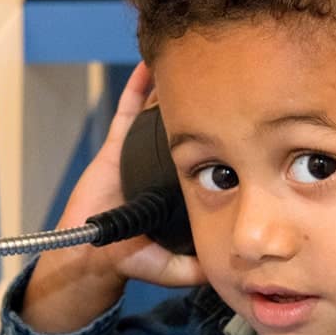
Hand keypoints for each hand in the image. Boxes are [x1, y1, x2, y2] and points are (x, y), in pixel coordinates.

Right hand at [23, 63, 204, 332]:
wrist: (88, 256)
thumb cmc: (127, 261)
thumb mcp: (169, 268)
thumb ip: (193, 268)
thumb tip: (224, 274)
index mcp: (179, 186)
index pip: (207, 155)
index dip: (225, 136)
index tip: (247, 116)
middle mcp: (163, 166)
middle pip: (189, 128)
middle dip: (207, 105)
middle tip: (230, 77)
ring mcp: (139, 153)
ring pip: (160, 113)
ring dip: (175, 88)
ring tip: (196, 61)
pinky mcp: (115, 147)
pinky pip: (127, 111)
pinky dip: (137, 87)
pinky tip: (148, 65)